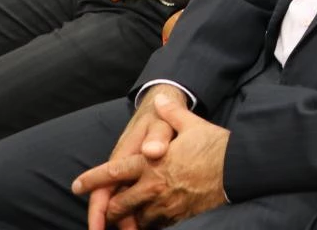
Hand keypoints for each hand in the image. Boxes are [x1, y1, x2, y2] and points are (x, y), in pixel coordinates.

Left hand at [77, 89, 229, 229]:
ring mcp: (165, 205)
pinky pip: (157, 226)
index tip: (77, 186)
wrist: (239, 169)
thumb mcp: (192, 124)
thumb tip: (160, 98)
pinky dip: (151, 224)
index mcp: (150, 164)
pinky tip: (153, 219)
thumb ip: (171, 113)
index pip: (113, 173)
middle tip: (106, 210)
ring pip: (136, 219)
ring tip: (129, 218)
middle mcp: (152, 187)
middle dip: (110, 209)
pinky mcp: (179, 217)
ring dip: (131, 219)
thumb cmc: (214, 146)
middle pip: (119, 205)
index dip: (92, 181)